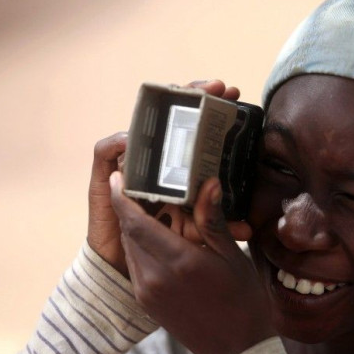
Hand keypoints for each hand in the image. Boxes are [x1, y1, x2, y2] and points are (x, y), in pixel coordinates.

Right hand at [86, 80, 246, 276]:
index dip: (212, 107)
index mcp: (178, 165)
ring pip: (141, 126)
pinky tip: (133, 138)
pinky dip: (119, 141)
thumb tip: (248, 227)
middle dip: (192, 95)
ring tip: (180, 96)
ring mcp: (129, 163)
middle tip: (217, 87)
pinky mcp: (105, 176)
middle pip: (170, 116)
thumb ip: (218, 225)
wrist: (126, 266)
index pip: (194, 126)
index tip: (235, 94)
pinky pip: (106, 151)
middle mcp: (154, 158)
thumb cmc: (163, 243)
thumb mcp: (196, 232)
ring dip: (158, 109)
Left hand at [110, 171, 274, 353]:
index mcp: (177, 262)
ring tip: (161, 213)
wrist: (235, 350)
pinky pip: (136, 265)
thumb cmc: (241, 300)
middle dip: (135, 208)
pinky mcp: (145, 302)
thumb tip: (208, 183)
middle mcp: (154, 277)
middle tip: (150, 189)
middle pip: (130, 232)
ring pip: (131, 248)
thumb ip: (212, 220)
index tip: (120, 175)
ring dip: (139, 228)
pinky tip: (164, 241)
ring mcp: (146, 292)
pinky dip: (144, 247)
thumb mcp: (231, 256)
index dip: (124, 196)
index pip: (136, 222)